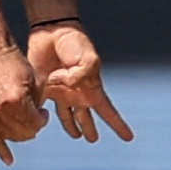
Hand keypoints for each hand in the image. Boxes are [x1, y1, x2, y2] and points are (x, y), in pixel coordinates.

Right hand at [0, 41, 45, 164]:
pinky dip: (1, 149)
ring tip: (24, 123)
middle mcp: (0, 108)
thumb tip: (39, 121)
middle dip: (32, 128)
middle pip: (22, 133)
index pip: (35, 124)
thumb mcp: (36, 80)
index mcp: (17, 99)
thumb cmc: (16, 64)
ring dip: (20, 134)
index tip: (43, 113)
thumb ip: (39, 104)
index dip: (42, 121)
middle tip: (35, 118)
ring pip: (8, 136)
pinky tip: (9, 160)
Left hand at [29, 23, 132, 145]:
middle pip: (86, 117)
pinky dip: (42, 113)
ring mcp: (61, 90)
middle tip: (93, 139)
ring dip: (71, 126)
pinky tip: (41, 119)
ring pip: (67, 115)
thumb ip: (78, 78)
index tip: (128, 138)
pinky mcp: (44, 86)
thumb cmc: (75, 43)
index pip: (108, 112)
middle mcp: (78, 92)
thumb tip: (60, 88)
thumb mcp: (87, 60)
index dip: (118, 126)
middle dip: (90, 129)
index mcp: (92, 89)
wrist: (52, 30)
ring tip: (76, 135)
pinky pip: (44, 105)